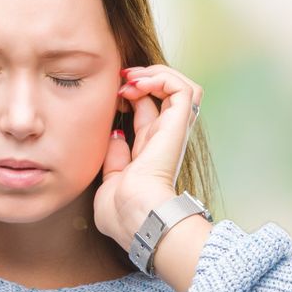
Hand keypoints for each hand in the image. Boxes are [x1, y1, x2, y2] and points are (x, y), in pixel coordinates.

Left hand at [95, 64, 204, 250]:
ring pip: (181, 87)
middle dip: (142, 79)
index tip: (111, 96)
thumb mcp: (108, 182)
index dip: (130, 98)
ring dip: (156, 74)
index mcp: (148, 154)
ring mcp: (173, 132)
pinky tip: (138, 84)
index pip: (146, 115)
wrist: (137, 217)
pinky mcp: (178, 125)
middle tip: (121, 79)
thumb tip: (116, 135)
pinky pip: (182, 88)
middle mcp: (164, 140)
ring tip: (132, 78)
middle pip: (164, 96)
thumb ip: (113, 158)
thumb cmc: (122, 213)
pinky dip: (162, 78)